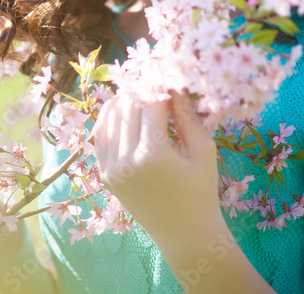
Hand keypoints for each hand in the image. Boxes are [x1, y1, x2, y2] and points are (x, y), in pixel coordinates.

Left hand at [91, 91, 221, 237]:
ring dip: (126, 99)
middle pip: (129, 106)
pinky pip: (100, 134)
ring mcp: (112, 168)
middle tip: (154, 79)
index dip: (158, 83)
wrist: (183, 232)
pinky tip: (123, 107)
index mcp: (154, 154)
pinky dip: (110, 116)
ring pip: (111, 115)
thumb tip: (173, 83)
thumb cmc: (201, 190)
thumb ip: (186, 115)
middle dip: (142, 89)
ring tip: (142, 92)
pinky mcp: (105, 174)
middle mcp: (127, 160)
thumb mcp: (203, 150)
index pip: (150, 102)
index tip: (165, 72)